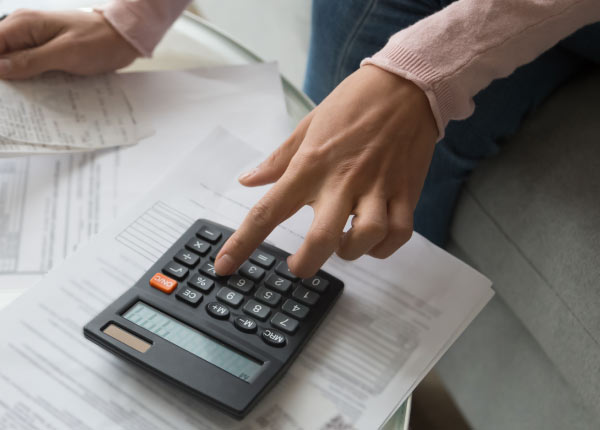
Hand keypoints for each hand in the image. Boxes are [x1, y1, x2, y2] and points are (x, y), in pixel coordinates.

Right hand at [0, 9, 138, 78]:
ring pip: (9, 67)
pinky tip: (22, 101)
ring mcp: (34, 44)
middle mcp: (24, 32)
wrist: (123, 38)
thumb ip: (31, 61)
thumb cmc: (99, 39)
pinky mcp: (44, 56)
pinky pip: (26, 71)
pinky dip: (23, 85)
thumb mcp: (65, 53)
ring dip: (6, 86)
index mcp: (23, 24)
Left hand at [214, 65, 438, 277]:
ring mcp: (377, 187)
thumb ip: (278, 160)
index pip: (268, 211)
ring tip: (340, 245)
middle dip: (305, 264)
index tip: (225, 266)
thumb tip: (248, 180)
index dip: (242, 244)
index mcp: (310, 165)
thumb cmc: (354, 103)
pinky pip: (398, 233)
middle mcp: (342, 180)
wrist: (407, 84)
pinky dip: (383, 247)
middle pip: (321, 240)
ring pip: (365, 238)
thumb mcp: (308, 126)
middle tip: (297, 266)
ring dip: (349, 252)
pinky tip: (371, 240)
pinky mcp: (405, 191)